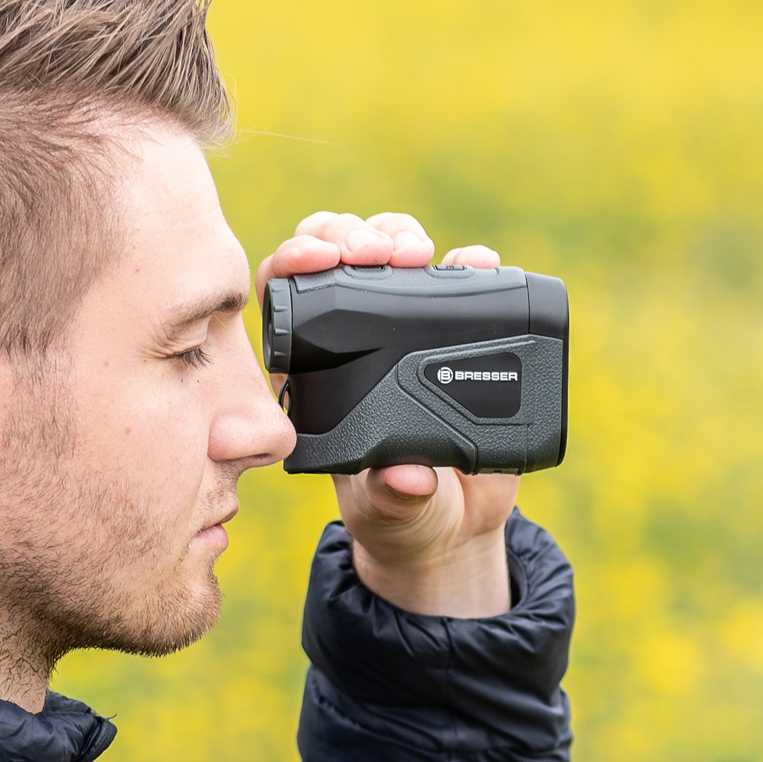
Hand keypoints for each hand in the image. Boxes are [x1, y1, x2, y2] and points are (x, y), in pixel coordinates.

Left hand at [256, 212, 519, 617]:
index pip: (283, 293)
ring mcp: (405, 327)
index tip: (322, 259)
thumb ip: (393, 498)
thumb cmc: (401, 517)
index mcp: (313, 370)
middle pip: (335, 252)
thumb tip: (407, 475)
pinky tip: (479, 263)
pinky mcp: (458, 330)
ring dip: (401, 236)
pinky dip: (468, 263)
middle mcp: (354, 337)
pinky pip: (458, 278)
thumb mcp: (390, 514)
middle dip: (352, 236)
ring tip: (422, 255)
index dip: (294, 262)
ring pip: (390, 250)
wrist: (456, 525)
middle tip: (378, 253)